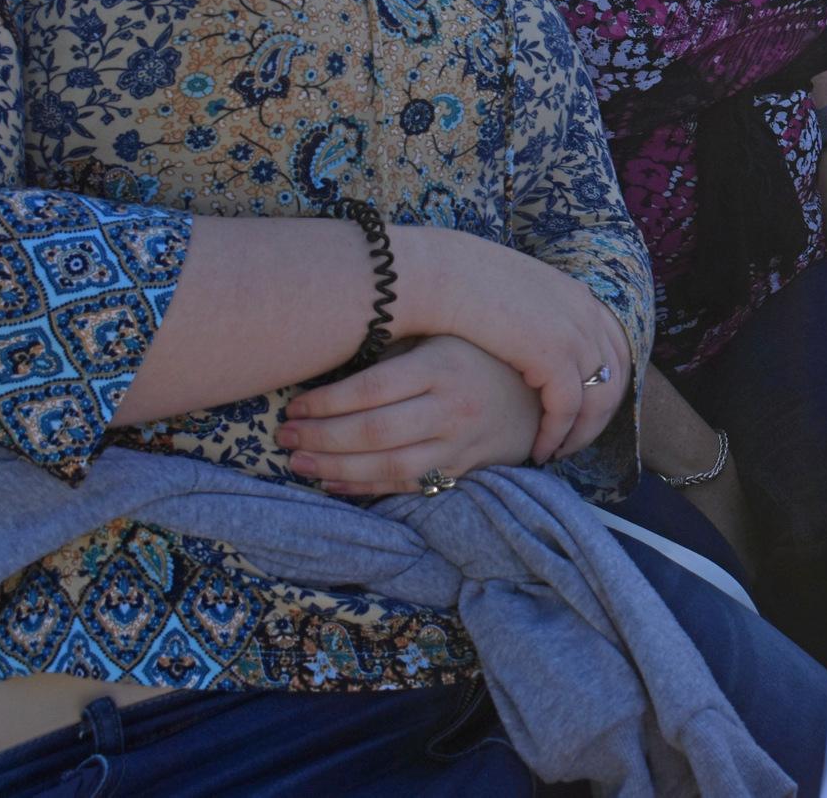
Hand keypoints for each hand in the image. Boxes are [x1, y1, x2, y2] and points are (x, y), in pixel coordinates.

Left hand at [280, 336, 538, 495]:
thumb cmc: (478, 355)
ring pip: (388, 465)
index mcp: (442, 365)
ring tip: (299, 463)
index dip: (327, 402)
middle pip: (374, 432)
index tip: (295, 405)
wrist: (541, 392)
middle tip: (285, 438)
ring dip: (336, 468)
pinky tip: (334, 483)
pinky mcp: (464, 469)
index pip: (371, 389)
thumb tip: (332, 363)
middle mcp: (452, 407)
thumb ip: (397, 353)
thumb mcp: (443, 337)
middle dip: (321, 438)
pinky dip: (366, 488)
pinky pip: (408, 486)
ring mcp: (460, 443)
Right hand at [449, 240, 635, 461]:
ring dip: (581, 432)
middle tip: (574, 442)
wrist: (439, 274)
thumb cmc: (459, 285)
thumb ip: (534, 319)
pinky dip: (557, 434)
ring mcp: (575, 332)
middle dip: (600, 415)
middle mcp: (585, 313)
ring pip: (599, 398)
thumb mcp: (514, 298)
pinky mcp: (555, 354)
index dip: (604, 384)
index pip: (615, 348)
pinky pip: (568, 409)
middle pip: (615, 375)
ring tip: (557, 452)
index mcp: (577, 297)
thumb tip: (530, 346)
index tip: (584, 413)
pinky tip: (539, 449)